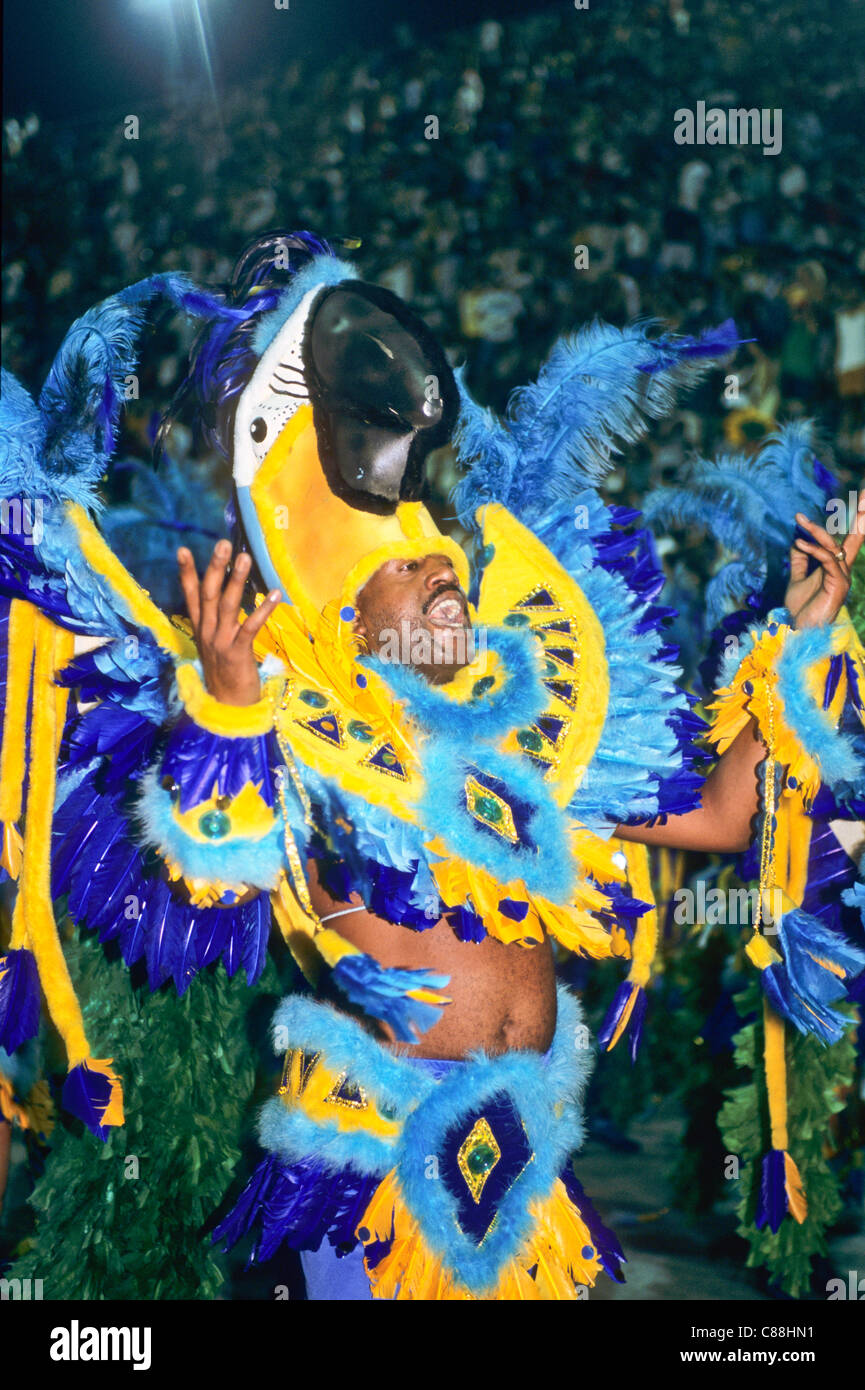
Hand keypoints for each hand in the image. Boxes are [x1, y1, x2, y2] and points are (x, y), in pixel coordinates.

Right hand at [177, 541, 282, 704]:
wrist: (228, 708)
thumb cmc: (226, 674)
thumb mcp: (215, 646)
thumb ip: (217, 624)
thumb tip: (225, 599)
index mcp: (200, 629)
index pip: (190, 596)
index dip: (186, 573)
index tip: (183, 550)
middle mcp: (207, 632)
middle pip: (208, 594)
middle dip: (215, 568)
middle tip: (223, 544)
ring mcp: (220, 643)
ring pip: (227, 606)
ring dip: (236, 580)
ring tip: (245, 558)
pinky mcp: (237, 653)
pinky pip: (250, 627)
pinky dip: (262, 610)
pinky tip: (274, 594)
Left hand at [785, 492, 864, 629]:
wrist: (801, 631)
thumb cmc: (802, 609)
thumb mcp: (797, 579)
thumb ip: (800, 560)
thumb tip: (797, 540)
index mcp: (837, 566)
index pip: (851, 539)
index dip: (859, 519)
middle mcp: (844, 569)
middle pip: (856, 537)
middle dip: (863, 514)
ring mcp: (843, 576)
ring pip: (834, 545)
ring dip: (816, 530)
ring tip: (800, 520)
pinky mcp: (838, 584)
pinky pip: (827, 559)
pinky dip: (813, 549)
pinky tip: (800, 543)